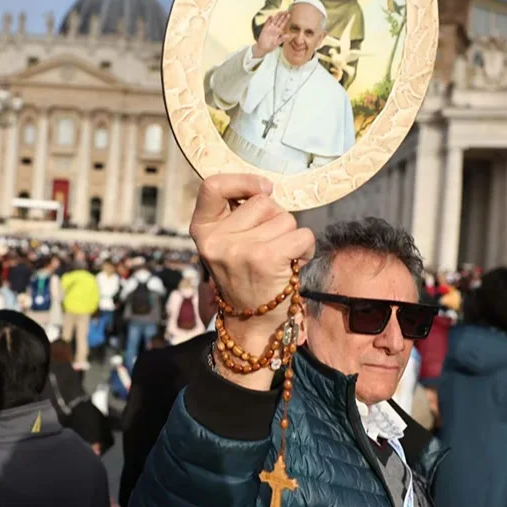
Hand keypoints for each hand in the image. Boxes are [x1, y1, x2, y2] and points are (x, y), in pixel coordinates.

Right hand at [190, 175, 314, 390]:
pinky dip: (305, 249)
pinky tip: (293, 265)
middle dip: (275, 220)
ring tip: (279, 260)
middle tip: (268, 247)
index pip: (212, 186)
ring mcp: (238, 249)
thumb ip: (237, 215)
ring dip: (291, 237)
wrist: (251, 325)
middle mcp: (214, 239)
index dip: (242, 181)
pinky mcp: (264, 259)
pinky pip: (301, 235)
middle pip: (263, 202)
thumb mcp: (228, 243)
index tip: (264, 188)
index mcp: (202, 230)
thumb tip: (265, 188)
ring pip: (286, 219)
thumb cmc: (246, 276)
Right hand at [253, 11, 288, 59]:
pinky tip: (271, 16)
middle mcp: (274, 29)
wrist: (262, 48)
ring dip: (276, 16)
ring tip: (280, 11)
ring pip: (273, 21)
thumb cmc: (270, 46)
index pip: (283, 24)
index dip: (286, 19)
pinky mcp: (264, 29)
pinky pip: (267, 23)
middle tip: (285, 10)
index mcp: (278, 32)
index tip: (289, 14)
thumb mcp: (277, 43)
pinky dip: (268, 20)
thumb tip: (289, 35)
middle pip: (279, 21)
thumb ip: (282, 39)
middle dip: (282, 15)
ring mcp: (269, 28)